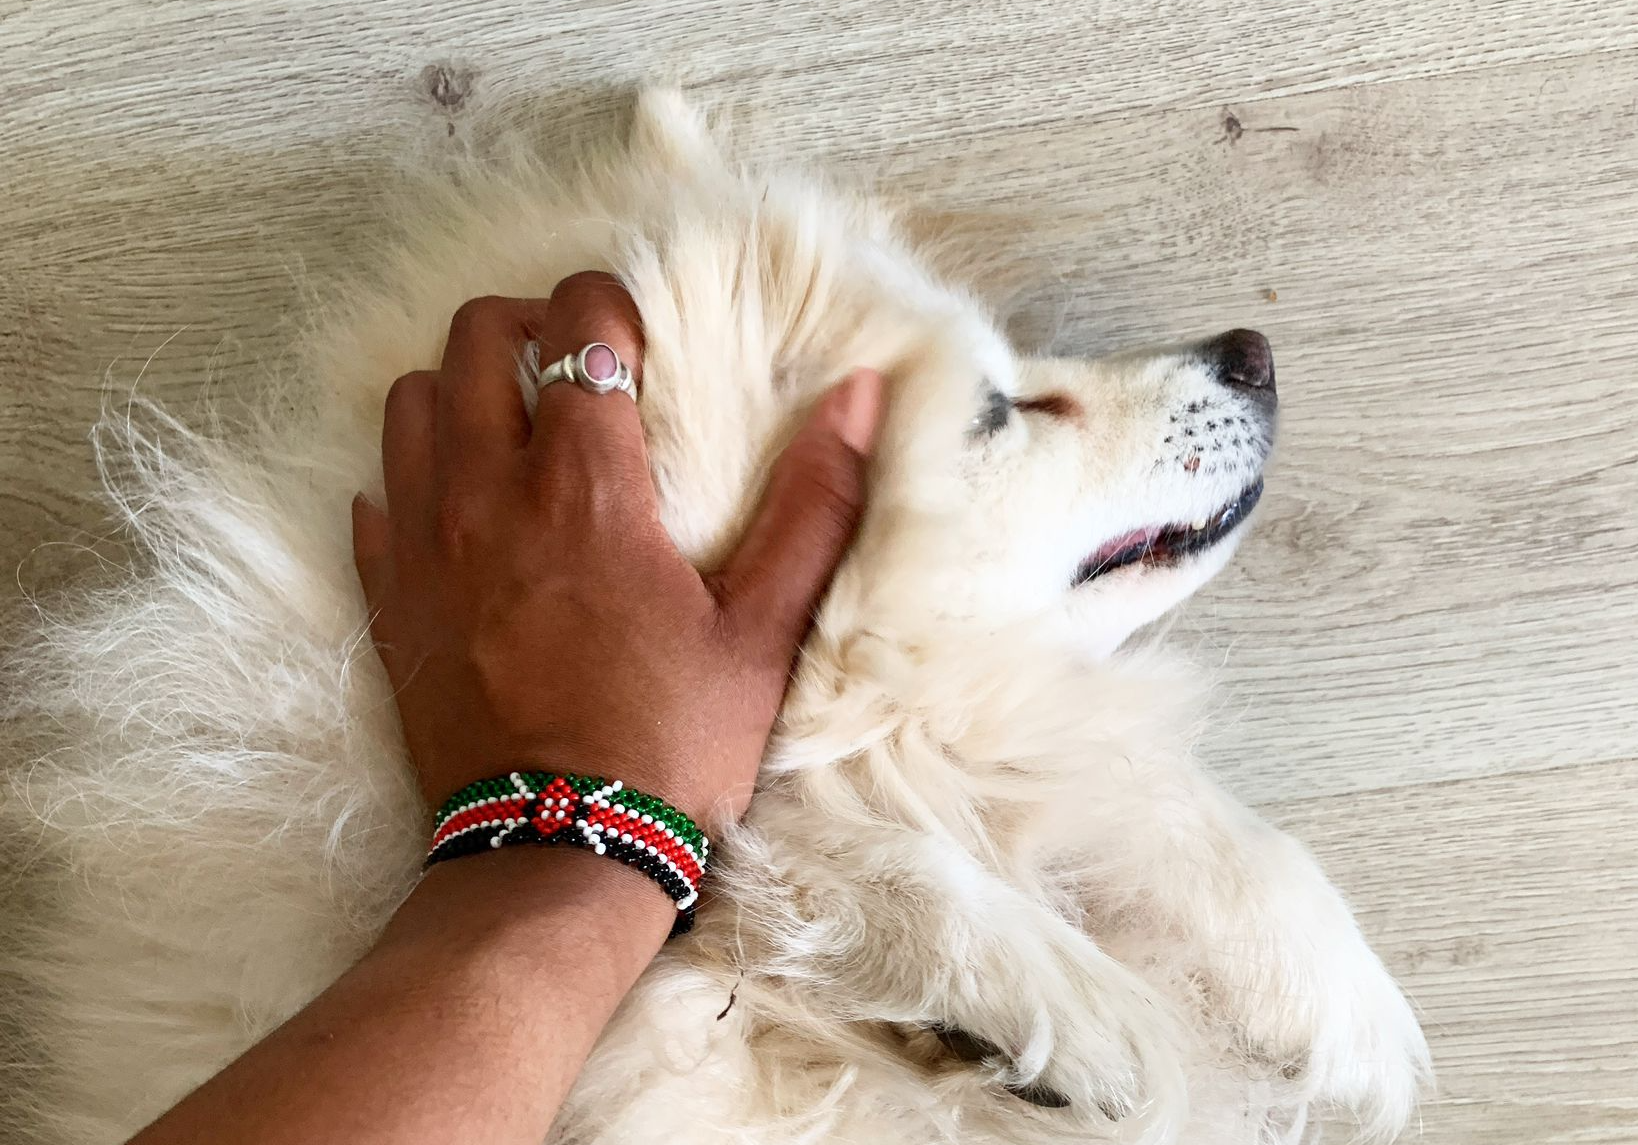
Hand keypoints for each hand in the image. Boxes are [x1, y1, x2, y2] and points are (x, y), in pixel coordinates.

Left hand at [351, 273, 881, 825]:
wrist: (558, 854)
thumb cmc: (672, 743)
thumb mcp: (765, 631)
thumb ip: (815, 505)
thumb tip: (858, 393)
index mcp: (587, 488)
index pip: (579, 324)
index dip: (610, 303)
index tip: (642, 338)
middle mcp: (488, 496)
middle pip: (476, 338)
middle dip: (529, 324)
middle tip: (578, 367)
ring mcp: (423, 547)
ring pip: (411, 404)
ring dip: (464, 391)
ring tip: (516, 430)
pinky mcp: (390, 601)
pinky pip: (373, 498)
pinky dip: (412, 480)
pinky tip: (460, 512)